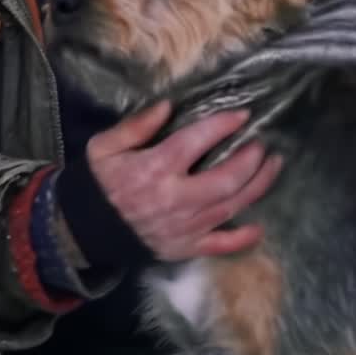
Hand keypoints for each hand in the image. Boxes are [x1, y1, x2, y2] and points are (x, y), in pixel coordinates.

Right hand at [86, 102, 282, 261]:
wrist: (82, 232)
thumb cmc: (97, 184)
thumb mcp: (104, 147)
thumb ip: (136, 126)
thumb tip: (167, 105)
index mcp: (155, 169)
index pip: (197, 141)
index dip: (223, 125)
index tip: (243, 115)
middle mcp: (175, 199)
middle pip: (226, 179)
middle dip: (251, 160)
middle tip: (262, 144)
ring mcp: (184, 227)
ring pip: (231, 207)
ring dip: (257, 186)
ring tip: (273, 166)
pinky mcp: (185, 248)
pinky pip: (221, 245)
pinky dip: (243, 237)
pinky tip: (259, 226)